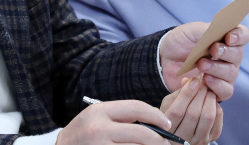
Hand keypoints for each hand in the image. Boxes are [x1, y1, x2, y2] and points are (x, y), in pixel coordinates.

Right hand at [57, 99, 172, 144]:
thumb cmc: (82, 137)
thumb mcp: (95, 119)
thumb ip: (120, 118)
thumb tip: (155, 121)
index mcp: (98, 111)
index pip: (136, 107)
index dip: (156, 116)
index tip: (166, 124)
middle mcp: (98, 129)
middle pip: (142, 133)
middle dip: (160, 140)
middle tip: (167, 144)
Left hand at [160, 22, 248, 100]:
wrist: (164, 58)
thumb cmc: (180, 42)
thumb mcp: (190, 31)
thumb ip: (206, 29)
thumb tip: (222, 28)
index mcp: (225, 39)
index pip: (242, 36)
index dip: (239, 36)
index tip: (228, 37)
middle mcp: (229, 56)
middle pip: (238, 55)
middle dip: (226, 52)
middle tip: (213, 50)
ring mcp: (224, 73)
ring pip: (231, 73)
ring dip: (217, 68)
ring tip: (201, 64)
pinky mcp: (216, 88)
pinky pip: (226, 90)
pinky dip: (217, 85)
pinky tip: (205, 79)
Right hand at [161, 76, 222, 144]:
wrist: (180, 134)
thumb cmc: (171, 115)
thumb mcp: (168, 104)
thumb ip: (178, 93)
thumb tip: (188, 81)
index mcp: (167, 128)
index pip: (177, 111)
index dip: (186, 94)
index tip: (194, 80)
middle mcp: (182, 138)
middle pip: (193, 114)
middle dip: (199, 94)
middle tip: (202, 82)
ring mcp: (197, 140)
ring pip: (207, 118)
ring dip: (209, 100)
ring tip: (208, 90)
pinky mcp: (210, 140)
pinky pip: (217, 123)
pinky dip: (216, 108)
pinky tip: (212, 101)